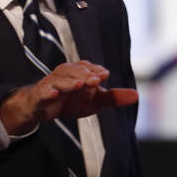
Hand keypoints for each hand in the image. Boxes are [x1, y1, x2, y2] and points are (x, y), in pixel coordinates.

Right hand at [0, 60, 137, 134]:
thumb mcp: (93, 100)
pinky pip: (43, 92)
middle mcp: (63, 74)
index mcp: (77, 72)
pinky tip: (55, 95)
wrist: (42, 108)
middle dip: (85, 74)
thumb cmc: (70, 100)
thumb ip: (113, 97)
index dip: (96, 71)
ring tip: (79, 85)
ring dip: (69, 82)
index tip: (104, 76)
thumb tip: (137, 95)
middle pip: (74, 70)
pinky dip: (48, 92)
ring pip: (59, 80)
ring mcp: (50, 84)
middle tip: (95, 81)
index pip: (88, 68)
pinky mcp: (39, 95)